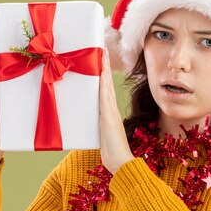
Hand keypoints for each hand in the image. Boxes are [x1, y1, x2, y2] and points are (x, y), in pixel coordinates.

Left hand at [99, 49, 133, 173]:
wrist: (120, 161)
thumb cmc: (111, 153)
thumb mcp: (101, 135)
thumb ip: (98, 127)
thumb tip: (91, 124)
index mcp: (109, 112)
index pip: (105, 89)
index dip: (103, 74)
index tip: (101, 61)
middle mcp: (110, 108)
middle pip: (106, 82)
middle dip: (103, 66)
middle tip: (101, 49)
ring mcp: (110, 110)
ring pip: (105, 84)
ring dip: (103, 68)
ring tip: (101, 53)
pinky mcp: (108, 114)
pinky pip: (104, 94)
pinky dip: (103, 81)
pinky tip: (101, 70)